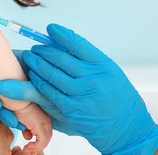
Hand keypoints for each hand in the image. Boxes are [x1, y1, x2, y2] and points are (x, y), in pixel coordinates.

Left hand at [0, 24, 157, 154]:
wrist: (128, 129)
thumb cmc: (120, 100)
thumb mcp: (110, 74)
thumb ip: (90, 62)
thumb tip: (65, 46)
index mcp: (102, 65)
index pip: (77, 43)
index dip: (60, 34)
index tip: (50, 29)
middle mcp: (91, 77)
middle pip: (59, 57)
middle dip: (43, 50)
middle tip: (35, 47)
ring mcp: (81, 93)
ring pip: (51, 73)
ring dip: (36, 63)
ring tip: (30, 57)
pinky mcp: (72, 109)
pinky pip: (50, 91)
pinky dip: (39, 82)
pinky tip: (34, 76)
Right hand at [13, 103, 51, 153]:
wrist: (16, 100)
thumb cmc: (18, 107)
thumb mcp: (24, 121)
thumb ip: (27, 129)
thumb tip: (28, 137)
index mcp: (44, 118)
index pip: (45, 134)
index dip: (38, 141)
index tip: (29, 145)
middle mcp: (47, 121)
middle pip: (46, 138)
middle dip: (38, 145)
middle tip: (28, 148)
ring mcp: (45, 123)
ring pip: (45, 141)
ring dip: (36, 147)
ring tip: (27, 147)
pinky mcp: (41, 126)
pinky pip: (42, 142)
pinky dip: (35, 146)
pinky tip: (27, 146)